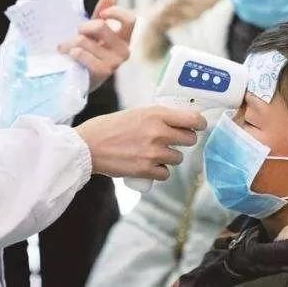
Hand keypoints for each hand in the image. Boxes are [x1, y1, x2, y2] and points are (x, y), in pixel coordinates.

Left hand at [58, 0, 135, 91]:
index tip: (101, 15)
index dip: (115, 13)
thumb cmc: (88, 52)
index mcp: (125, 38)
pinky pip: (81, 54)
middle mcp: (124, 51)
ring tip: (66, 49)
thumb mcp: (94, 32)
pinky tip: (70, 56)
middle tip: (76, 34)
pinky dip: (71, 53)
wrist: (79, 78)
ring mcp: (114, 63)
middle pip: (100, 27)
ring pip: (84, 41)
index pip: (130, 20)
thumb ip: (101, 14)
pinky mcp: (102, 73)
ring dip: (69, 43)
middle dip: (82, 28)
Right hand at [76, 106, 207, 178]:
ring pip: (178, 158)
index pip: (192, 119)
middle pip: (190, 140)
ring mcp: (153, 152)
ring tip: (155, 153)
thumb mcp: (136, 112)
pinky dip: (160, 171)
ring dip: (170, 157)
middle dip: (185, 140)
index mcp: (156, 114)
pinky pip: (166, 173)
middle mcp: (158, 132)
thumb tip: (178, 120)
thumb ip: (157, 116)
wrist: (87, 146)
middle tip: (175, 140)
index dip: (199, 123)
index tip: (198, 126)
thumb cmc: (109, 127)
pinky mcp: (146, 170)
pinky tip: (149, 165)